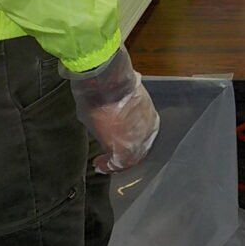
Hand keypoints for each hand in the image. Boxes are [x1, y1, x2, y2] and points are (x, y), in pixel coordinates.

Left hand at [67, 47, 159, 173]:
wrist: (109, 78)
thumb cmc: (94, 103)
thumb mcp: (93, 127)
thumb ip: (104, 138)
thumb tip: (107, 139)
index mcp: (123, 148)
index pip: (119, 164)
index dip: (108, 166)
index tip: (99, 163)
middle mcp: (140, 140)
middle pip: (134, 157)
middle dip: (121, 159)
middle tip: (110, 157)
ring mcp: (148, 125)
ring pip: (144, 143)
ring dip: (132, 146)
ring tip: (122, 143)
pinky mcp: (151, 111)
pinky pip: (148, 128)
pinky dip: (139, 132)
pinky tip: (130, 129)